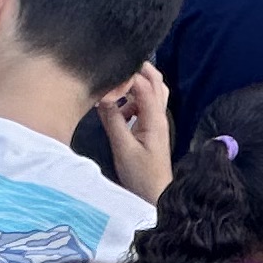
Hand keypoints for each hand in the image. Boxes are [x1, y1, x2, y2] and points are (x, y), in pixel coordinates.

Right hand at [94, 65, 172, 201]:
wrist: (155, 196)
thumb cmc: (141, 175)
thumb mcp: (122, 147)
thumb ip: (113, 120)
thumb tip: (102, 96)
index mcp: (155, 118)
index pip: (145, 84)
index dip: (128, 74)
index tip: (110, 71)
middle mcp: (159, 117)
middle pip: (156, 83)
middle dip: (139, 71)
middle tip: (117, 66)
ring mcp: (157, 123)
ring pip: (152, 94)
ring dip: (136, 87)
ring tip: (115, 89)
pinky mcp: (151, 131)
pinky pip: (145, 107)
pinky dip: (133, 102)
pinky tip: (118, 111)